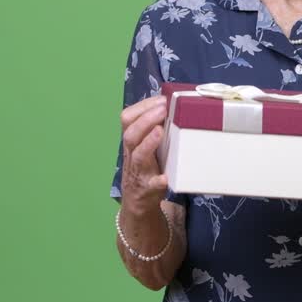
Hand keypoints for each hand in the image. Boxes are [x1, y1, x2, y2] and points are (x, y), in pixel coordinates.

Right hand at [119, 95, 169, 214]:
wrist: (137, 202)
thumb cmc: (146, 166)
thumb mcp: (146, 145)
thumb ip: (155, 128)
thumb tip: (173, 103)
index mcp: (132, 141)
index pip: (128, 119)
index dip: (142, 107)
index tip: (161, 99)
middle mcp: (132, 154)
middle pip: (130, 135)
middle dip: (145, 120)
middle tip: (163, 109)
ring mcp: (139, 172)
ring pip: (138, 156)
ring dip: (148, 143)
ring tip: (160, 131)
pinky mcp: (148, 189)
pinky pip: (150, 185)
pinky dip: (157, 181)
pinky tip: (165, 178)